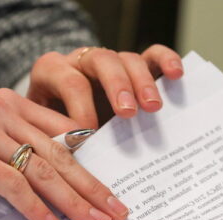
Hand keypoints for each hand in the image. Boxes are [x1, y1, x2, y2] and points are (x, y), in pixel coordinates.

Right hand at [0, 89, 128, 219]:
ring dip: (74, 202)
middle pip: (61, 155)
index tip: (115, 192)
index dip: (93, 166)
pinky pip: (13, 184)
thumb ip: (24, 161)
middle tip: (119, 213)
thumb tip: (70, 192)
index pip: (66, 136)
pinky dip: (35, 209)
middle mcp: (3, 109)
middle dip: (93, 189)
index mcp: (13, 105)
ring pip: (42, 170)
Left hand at [26, 44, 183, 128]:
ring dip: (143, 83)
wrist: (59, 121)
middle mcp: (82, 61)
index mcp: (52, 73)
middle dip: (116, 86)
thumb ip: (57, 140)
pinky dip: (165, 60)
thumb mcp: (46, 132)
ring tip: (154, 108)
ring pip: (129, 59)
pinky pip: (152, 55)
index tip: (90, 134)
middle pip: (102, 60)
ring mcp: (111, 63)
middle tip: (128, 113)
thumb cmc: (51, 129)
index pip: (69, 82)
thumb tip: (76, 162)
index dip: (81, 107)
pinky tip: (176, 75)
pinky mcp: (136, 67)